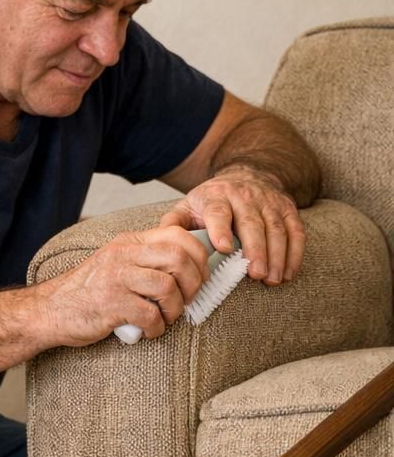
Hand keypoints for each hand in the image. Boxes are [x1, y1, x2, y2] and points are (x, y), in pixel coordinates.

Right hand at [40, 226, 210, 345]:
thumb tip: (191, 266)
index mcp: (128, 242)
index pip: (178, 235)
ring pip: (168, 287)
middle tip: (186, 300)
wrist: (50, 310)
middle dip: (193, 284)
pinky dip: (156, 328)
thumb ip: (146, 259)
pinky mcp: (111, 304)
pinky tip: (148, 330)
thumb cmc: (88, 291)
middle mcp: (122, 255)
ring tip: (165, 318)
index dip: (199, 257)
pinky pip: (150, 315)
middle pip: (179, 259)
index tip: (199, 276)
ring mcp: (116, 278)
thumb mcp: (116, 263)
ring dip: (175, 310)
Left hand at [158, 166, 304, 284]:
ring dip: (277, 256)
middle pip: (251, 223)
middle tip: (255, 274)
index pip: (218, 212)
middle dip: (255, 249)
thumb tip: (161, 242)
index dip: (221, 229)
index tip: (223, 249)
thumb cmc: (212, 202)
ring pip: (276, 229)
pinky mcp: (288, 209)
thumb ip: (174, 224)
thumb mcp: (187, 207)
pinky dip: (294, 254)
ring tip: (272, 279)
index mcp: (215, 197)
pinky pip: (295, 232)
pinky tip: (288, 273)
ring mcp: (269, 202)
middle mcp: (244, 197)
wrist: (244, 177)